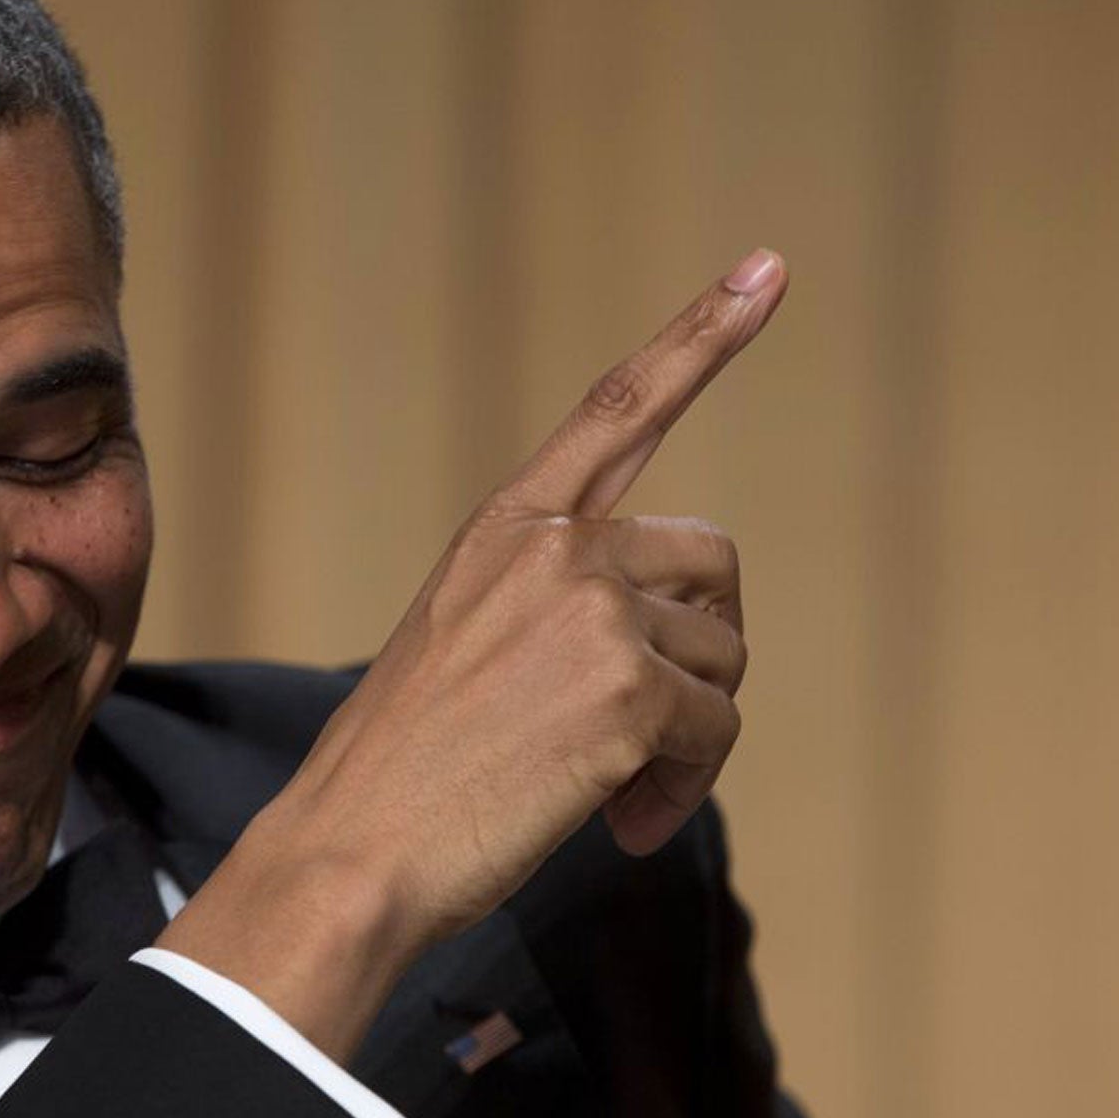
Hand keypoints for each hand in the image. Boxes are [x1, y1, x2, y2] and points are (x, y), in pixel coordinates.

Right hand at [158, 248, 785, 1057]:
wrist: (349, 849)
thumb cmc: (401, 768)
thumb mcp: (462, 642)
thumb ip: (558, 605)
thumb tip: (680, 645)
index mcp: (506, 527)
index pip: (617, 407)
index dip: (702, 338)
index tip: (769, 268)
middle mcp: (557, 548)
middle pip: (710, 566)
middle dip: (701, 649)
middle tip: (650, 732)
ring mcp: (593, 610)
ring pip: (722, 660)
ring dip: (688, 739)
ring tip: (612, 790)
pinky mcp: (628, 689)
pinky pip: (715, 733)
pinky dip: (682, 789)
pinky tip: (618, 825)